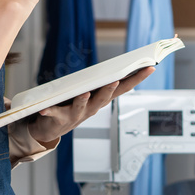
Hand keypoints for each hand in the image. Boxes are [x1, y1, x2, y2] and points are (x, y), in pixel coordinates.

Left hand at [27, 67, 155, 145]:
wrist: (51, 129)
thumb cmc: (71, 106)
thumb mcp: (89, 93)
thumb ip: (101, 82)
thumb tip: (116, 65)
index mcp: (100, 100)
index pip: (122, 88)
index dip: (136, 78)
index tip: (150, 67)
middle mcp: (91, 109)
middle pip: (103, 99)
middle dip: (109, 90)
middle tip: (115, 80)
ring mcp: (75, 115)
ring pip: (81, 107)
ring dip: (84, 101)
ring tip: (85, 94)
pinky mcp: (58, 118)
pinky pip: (53, 114)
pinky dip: (50, 111)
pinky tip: (45, 108)